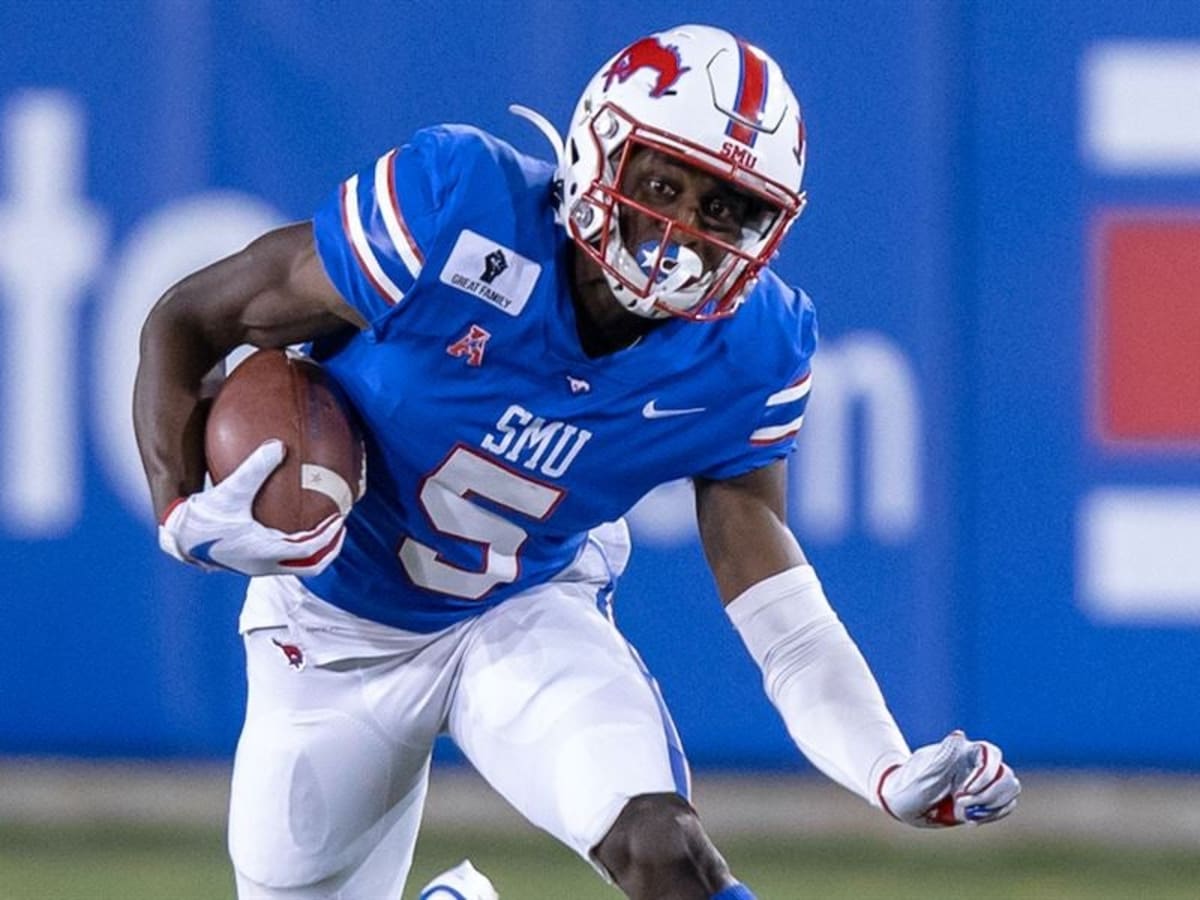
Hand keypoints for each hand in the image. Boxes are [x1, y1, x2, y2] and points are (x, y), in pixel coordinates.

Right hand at [157, 440, 345, 576]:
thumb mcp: (231, 488)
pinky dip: (298, 547)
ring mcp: (258, 567)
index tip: (340, 518)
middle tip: (340, 527)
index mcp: (265, 551)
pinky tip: (295, 522)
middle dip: (330, 549)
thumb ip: (255, 466)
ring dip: (316, 551)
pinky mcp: (251, 562)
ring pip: (298, 566)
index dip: (330, 536)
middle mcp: (265, 565)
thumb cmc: (202, 515)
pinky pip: (284, 559)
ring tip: (325, 527)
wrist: (178, 537)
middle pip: (312, 566)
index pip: (311, 550)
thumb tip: (279, 444)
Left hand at [877, 730, 1019, 826]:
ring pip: (1010, 789)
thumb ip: (943, 757)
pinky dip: (994, 814)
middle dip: (990, 795)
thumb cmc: (908, 786)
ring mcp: (982, 782)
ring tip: (967, 815)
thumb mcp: (922, 776)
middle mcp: (976, 765)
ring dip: (993, 805)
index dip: (986, 774)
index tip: (966, 791)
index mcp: (962, 753)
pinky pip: (1005, 805)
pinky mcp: (983, 800)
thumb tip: (959, 735)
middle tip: (962, 805)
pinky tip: (971, 820)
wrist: (902, 803)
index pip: (991, 754)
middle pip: (1005, 774)